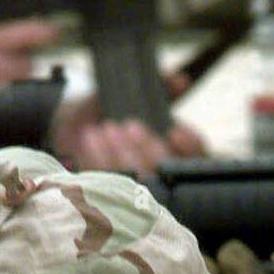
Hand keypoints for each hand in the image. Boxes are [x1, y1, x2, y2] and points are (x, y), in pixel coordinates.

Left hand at [52, 72, 205, 176]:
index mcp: (175, 154)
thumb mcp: (138, 94)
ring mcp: (135, 189)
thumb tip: (181, 80)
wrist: (76, 123)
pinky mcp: (107, 193)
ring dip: (123, 154)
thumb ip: (162, 86)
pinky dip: (99, 157)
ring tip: (108, 128)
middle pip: (165, 173)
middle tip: (130, 126)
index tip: (175, 131)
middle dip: (149, 149)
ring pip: (139, 183)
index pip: (197, 159)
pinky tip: (92, 137)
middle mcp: (160, 176)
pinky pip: (107, 183)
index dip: (191, 147)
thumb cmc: (116, 110)